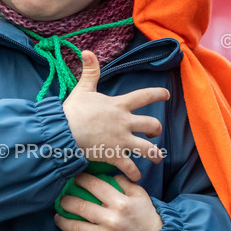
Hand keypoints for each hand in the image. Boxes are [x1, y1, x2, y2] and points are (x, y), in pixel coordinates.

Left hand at [55, 173, 163, 230]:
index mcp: (121, 202)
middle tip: (60, 194)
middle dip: (66, 198)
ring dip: (63, 218)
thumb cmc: (146, 215)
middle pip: (81, 206)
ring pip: (76, 225)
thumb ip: (123, 182)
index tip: (74, 176)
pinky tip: (65, 225)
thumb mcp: (140, 194)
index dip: (82, 179)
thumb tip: (105, 174)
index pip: (95, 186)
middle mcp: (111, 218)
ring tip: (58, 211)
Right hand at [62, 50, 168, 181]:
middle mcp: (125, 122)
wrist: (63, 132)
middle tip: (155, 133)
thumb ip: (90, 72)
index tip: (167, 94)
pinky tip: (136, 178)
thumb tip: (87, 51)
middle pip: (152, 125)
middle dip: (156, 130)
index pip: (144, 96)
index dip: (158, 94)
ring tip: (157, 159)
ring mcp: (122, 140)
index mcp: (120, 105)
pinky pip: (130, 167)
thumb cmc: (72, 111)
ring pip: (148, 149)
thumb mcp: (83, 89)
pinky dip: (134, 174)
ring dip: (155, 155)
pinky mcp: (114, 156)